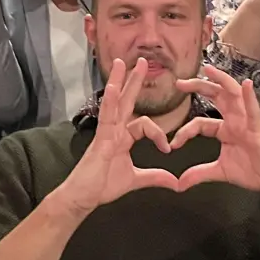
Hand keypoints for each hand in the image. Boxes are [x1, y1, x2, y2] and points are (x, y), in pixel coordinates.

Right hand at [48, 58, 179, 215]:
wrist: (83, 197)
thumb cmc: (102, 186)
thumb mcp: (136, 180)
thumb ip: (155, 177)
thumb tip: (175, 183)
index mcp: (122, 137)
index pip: (144, 124)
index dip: (158, 134)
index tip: (167, 149)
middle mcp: (114, 130)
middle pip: (126, 101)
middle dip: (134, 81)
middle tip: (142, 61)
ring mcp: (106, 132)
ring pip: (114, 102)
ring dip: (119, 81)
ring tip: (122, 62)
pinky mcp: (101, 138)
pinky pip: (107, 116)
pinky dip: (111, 101)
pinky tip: (115, 87)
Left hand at [170, 65, 259, 204]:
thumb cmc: (253, 172)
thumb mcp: (219, 172)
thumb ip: (199, 174)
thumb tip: (179, 184)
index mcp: (226, 130)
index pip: (200, 122)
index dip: (184, 131)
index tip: (172, 145)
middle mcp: (235, 121)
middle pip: (216, 97)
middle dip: (199, 86)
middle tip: (179, 82)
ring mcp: (247, 123)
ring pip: (234, 96)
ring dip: (222, 81)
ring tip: (209, 69)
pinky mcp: (258, 131)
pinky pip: (254, 112)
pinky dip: (250, 98)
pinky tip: (247, 85)